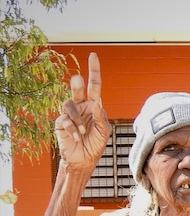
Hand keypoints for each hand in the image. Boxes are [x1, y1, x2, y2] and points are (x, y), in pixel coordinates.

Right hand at [54, 52, 110, 174]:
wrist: (83, 159)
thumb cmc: (96, 144)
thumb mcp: (104, 131)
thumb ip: (100, 117)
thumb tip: (96, 103)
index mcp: (94, 105)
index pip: (94, 85)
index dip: (94, 70)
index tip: (94, 55)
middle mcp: (81, 106)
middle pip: (77, 88)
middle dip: (76, 83)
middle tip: (77, 79)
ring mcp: (69, 113)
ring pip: (69, 104)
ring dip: (78, 119)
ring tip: (82, 132)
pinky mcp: (60, 122)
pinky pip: (65, 120)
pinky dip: (72, 129)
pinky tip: (77, 137)